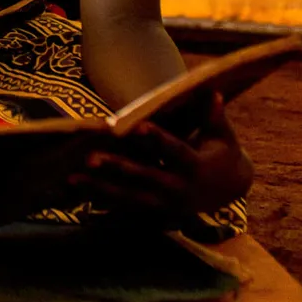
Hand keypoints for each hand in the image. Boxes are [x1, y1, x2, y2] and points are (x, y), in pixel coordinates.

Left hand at [72, 92, 252, 217]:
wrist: (230, 191)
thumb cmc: (222, 153)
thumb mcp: (222, 135)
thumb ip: (213, 116)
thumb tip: (211, 89)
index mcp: (196, 166)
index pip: (174, 150)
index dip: (155, 138)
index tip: (136, 125)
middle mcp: (179, 188)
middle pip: (144, 176)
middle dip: (117, 168)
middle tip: (90, 158)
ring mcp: (165, 203)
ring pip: (129, 196)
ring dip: (100, 188)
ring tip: (72, 178)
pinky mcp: (155, 211)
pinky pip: (125, 207)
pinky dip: (101, 200)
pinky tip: (77, 192)